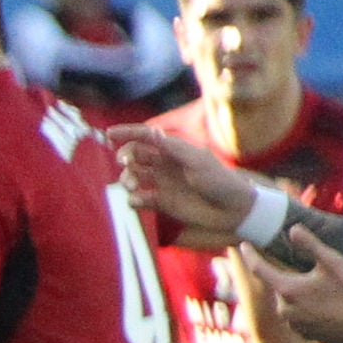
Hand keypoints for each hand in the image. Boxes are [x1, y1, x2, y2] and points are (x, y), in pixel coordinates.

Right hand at [117, 127, 256, 241]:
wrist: (233, 210)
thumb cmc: (219, 181)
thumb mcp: (197, 160)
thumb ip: (172, 148)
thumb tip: (150, 131)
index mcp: (174, 150)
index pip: (145, 137)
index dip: (127, 133)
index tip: (109, 134)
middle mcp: (165, 165)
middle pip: (135, 156)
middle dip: (125, 157)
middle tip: (125, 163)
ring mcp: (162, 184)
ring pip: (133, 176)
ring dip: (127, 179)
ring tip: (131, 186)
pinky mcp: (161, 203)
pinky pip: (139, 199)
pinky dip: (133, 199)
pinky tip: (137, 200)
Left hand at [256, 239, 342, 342]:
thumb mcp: (332, 262)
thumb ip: (310, 245)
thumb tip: (292, 229)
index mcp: (287, 290)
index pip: (259, 269)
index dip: (250, 255)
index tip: (243, 245)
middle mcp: (284, 310)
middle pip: (279, 285)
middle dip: (290, 276)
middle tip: (315, 273)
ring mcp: (293, 325)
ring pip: (289, 301)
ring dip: (300, 293)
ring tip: (327, 291)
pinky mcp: (304, 334)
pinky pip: (299, 316)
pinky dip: (307, 307)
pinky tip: (328, 305)